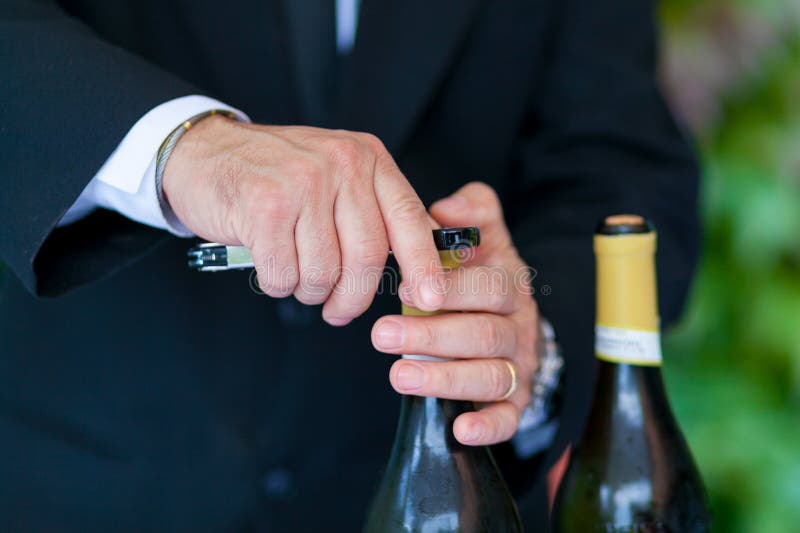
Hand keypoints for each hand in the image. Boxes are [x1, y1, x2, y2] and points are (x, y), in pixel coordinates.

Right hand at [162, 116, 442, 323]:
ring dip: (310, 291)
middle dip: (354, 297)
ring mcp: (303, 183)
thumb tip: (422, 260)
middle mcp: (341, 165)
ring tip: (297, 279)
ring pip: (324, 271)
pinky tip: (270, 267)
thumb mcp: (336, 174)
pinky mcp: (265, 206)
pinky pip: (284, 273)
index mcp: (367, 158)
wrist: (204, 152)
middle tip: (339, 311)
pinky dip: (278, 284)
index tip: (430, 300)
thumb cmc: (275, 174)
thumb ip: (374, 209)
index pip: (408, 218)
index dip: (423, 265)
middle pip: (368, 256)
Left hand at [371, 182, 539, 445]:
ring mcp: (518, 367)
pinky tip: (460, 429)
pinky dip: (489, 426)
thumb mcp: (483, 239)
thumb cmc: (482, 277)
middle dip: (432, 336)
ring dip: (445, 378)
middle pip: (483, 333)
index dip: (452, 288)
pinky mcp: (515, 400)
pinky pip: (509, 418)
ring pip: (490, 375)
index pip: (489, 286)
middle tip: (382, 334)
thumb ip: (472, 213)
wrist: (511, 320)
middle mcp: (519, 327)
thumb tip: (446, 207)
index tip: (404, 287)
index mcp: (510, 285)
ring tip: (399, 375)